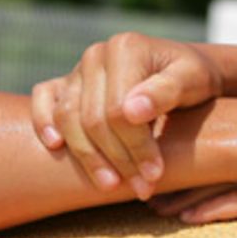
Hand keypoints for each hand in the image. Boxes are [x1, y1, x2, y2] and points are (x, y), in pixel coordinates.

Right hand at [31, 32, 223, 198]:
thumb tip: (131, 111)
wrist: (185, 72)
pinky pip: (44, 98)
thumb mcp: (193, 79)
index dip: (135, 146)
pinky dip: (43, 121)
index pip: (118, 110)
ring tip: (110, 186)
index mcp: (126, 48)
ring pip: (67, 117)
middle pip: (92, 118)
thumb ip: (167, 91)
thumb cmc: (193, 77)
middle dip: (117, 159)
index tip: (154, 174)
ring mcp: (78, 68)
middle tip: (141, 189)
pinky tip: (55, 145)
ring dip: (87, 156)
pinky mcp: (67, 82)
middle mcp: (96, 55)